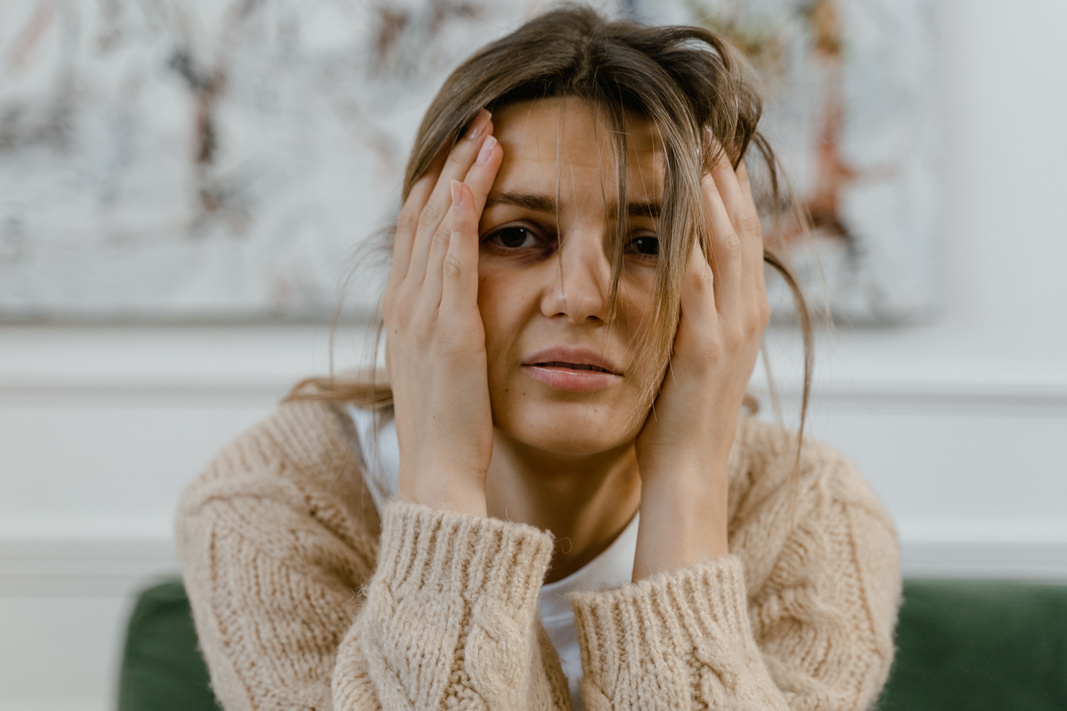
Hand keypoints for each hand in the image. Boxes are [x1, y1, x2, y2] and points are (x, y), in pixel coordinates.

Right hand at [382, 109, 502, 514]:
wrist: (437, 475)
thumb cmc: (449, 429)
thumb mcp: (442, 369)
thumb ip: (446, 329)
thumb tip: (461, 308)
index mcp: (406, 310)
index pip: (419, 230)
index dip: (440, 184)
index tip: (465, 149)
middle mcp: (405, 303)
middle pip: (424, 214)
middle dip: (452, 163)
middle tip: (478, 119)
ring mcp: (421, 313)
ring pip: (437, 225)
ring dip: (462, 174)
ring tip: (487, 131)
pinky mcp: (446, 329)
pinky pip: (451, 260)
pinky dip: (461, 217)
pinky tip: (474, 182)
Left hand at [632, 141, 769, 577]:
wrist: (686, 475)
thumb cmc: (679, 419)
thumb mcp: (692, 355)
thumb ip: (691, 313)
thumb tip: (673, 276)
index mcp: (743, 313)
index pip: (742, 236)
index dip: (730, 190)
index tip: (712, 148)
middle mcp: (747, 313)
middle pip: (742, 228)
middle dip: (725, 177)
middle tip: (706, 129)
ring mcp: (731, 329)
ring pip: (728, 246)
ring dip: (712, 194)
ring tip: (696, 149)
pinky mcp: (705, 348)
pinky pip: (698, 283)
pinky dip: (690, 243)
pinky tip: (675, 209)